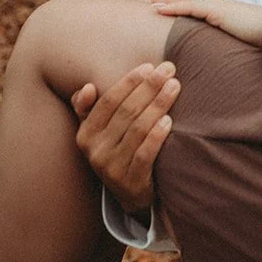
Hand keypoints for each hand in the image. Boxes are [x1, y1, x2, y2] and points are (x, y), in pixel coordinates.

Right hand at [71, 62, 179, 212]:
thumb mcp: (98, 133)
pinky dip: (157, 136)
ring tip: (174, 87)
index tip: (150, 66)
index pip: (109, 101)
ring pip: (137, 129)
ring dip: (158, 105)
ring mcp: (112, 168)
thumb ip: (88, 108)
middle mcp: (95, 151)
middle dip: (149, 87)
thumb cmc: (117, 151)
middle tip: (169, 70)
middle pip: (126, 111)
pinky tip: (169, 120)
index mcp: (86, 134)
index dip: (129, 81)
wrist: (130, 195)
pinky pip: (145, 154)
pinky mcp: (131, 182)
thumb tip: (88, 87)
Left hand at [148, 0, 261, 45]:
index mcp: (226, 16)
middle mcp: (221, 8)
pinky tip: (158, 9)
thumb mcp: (245, 48)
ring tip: (148, 2)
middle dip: (169, 1)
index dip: (182, 7)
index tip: (167, 8)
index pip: (199, 9)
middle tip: (150, 0)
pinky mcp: (219, 12)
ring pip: (186, 2)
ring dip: (166, 2)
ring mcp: (219, 8)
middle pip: (189, 2)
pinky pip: (190, 7)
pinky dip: (173, 7)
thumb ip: (233, 51)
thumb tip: (228, 66)